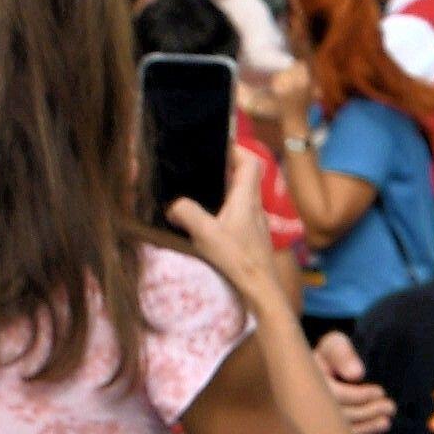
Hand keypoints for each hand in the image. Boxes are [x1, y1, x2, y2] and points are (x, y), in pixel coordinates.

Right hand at [168, 137, 292, 316]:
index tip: (219, 146)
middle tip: (205, 166)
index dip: (238, 149)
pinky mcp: (253, 236)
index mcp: (247, 199)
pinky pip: (241, 212)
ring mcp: (257, 222)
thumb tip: (173, 205)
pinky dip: (227, 207)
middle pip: (247, 176)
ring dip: (227, 188)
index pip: (251, 163)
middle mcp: (255, 206)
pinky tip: (211, 218)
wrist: (261, 287)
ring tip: (202, 190)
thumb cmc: (237, 259)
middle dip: (228, 167)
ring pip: (244, 195)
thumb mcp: (206, 234)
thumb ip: (187, 214)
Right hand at [314, 330, 393, 433]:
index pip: (336, 395)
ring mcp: (308, 421)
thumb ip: (343, 355)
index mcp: (304, 382)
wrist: (319, 372)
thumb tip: (357, 374)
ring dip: (365, 428)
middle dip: (367, 414)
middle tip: (390, 408)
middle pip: (338, 416)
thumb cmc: (329, 358)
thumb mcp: (334, 346)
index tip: (380, 391)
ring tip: (386, 422)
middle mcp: (303, 404)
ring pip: (337, 431)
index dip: (360, 395)